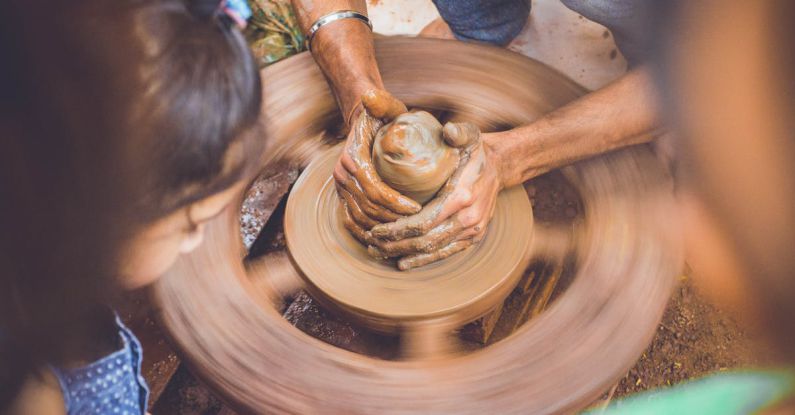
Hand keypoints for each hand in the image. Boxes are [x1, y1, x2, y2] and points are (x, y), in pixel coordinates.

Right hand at [334, 89, 421, 242]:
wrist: (362, 121)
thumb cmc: (380, 115)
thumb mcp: (385, 106)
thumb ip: (383, 102)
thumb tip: (371, 95)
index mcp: (352, 159)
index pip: (374, 189)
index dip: (395, 203)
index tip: (417, 208)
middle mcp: (341, 175)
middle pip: (368, 208)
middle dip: (393, 220)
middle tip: (417, 224)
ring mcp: (340, 187)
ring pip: (360, 218)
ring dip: (382, 228)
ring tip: (406, 232)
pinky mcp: (343, 196)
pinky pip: (350, 221)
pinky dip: (365, 233)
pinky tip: (384, 240)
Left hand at [367, 123, 503, 269]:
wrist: (500, 167)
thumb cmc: (477, 150)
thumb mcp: (470, 135)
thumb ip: (458, 132)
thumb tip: (448, 129)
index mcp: (462, 196)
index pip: (424, 222)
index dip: (397, 229)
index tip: (375, 229)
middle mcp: (469, 218)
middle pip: (425, 240)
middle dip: (395, 245)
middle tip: (371, 243)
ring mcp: (472, 231)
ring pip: (433, 250)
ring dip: (405, 254)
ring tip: (380, 252)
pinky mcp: (473, 238)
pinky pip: (446, 253)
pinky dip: (424, 260)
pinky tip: (404, 262)